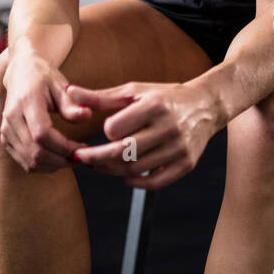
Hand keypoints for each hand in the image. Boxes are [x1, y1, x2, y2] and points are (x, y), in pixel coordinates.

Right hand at [0, 50, 102, 173]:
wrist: (20, 73)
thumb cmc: (44, 78)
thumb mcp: (61, 85)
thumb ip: (72, 104)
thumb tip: (87, 115)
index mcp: (26, 101)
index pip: (42, 134)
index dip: (64, 147)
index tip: (83, 148)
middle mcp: (11, 118)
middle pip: (35, 152)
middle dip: (61, 160)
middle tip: (81, 157)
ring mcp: (6, 130)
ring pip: (30, 161)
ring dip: (54, 166)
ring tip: (72, 158)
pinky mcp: (5, 139)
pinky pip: (24, 162)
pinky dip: (43, 166)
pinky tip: (57, 158)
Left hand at [67, 81, 220, 189]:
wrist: (205, 105)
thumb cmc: (164, 96)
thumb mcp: (134, 90)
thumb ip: (100, 97)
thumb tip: (68, 92)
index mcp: (154, 106)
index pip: (115, 128)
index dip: (106, 130)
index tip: (106, 129)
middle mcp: (169, 128)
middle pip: (122, 152)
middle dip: (96, 158)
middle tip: (81, 157)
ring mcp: (179, 149)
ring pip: (135, 169)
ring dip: (111, 170)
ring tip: (99, 164)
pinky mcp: (186, 164)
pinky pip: (154, 183)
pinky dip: (134, 182)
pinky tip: (124, 174)